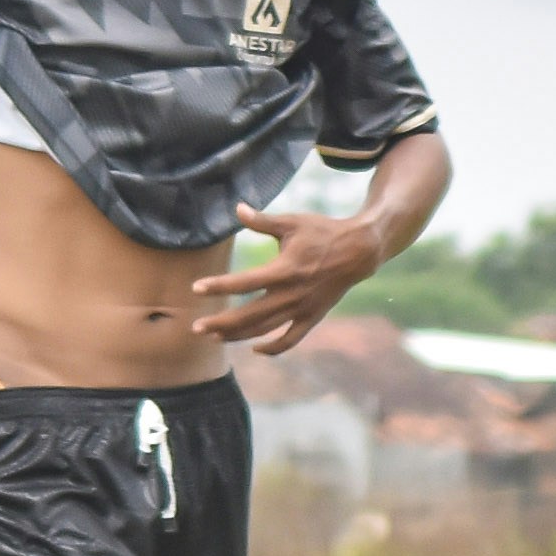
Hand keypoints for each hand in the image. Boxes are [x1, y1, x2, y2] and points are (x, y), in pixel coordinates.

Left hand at [191, 204, 391, 352]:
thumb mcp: (293, 223)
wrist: (359, 251)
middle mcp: (292, 294)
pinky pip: (291, 339)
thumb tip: (237, 208)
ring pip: (265, 329)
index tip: (196, 288)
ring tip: (214, 337)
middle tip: (196, 327)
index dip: (218, 286)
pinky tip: (255, 348)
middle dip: (220, 323)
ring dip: (238, 335)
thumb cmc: (323, 232)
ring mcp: (303, 308)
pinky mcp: (312, 316)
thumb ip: (262, 221)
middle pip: (249, 315)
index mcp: (284, 270)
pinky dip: (273, 348)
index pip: (244, 282)